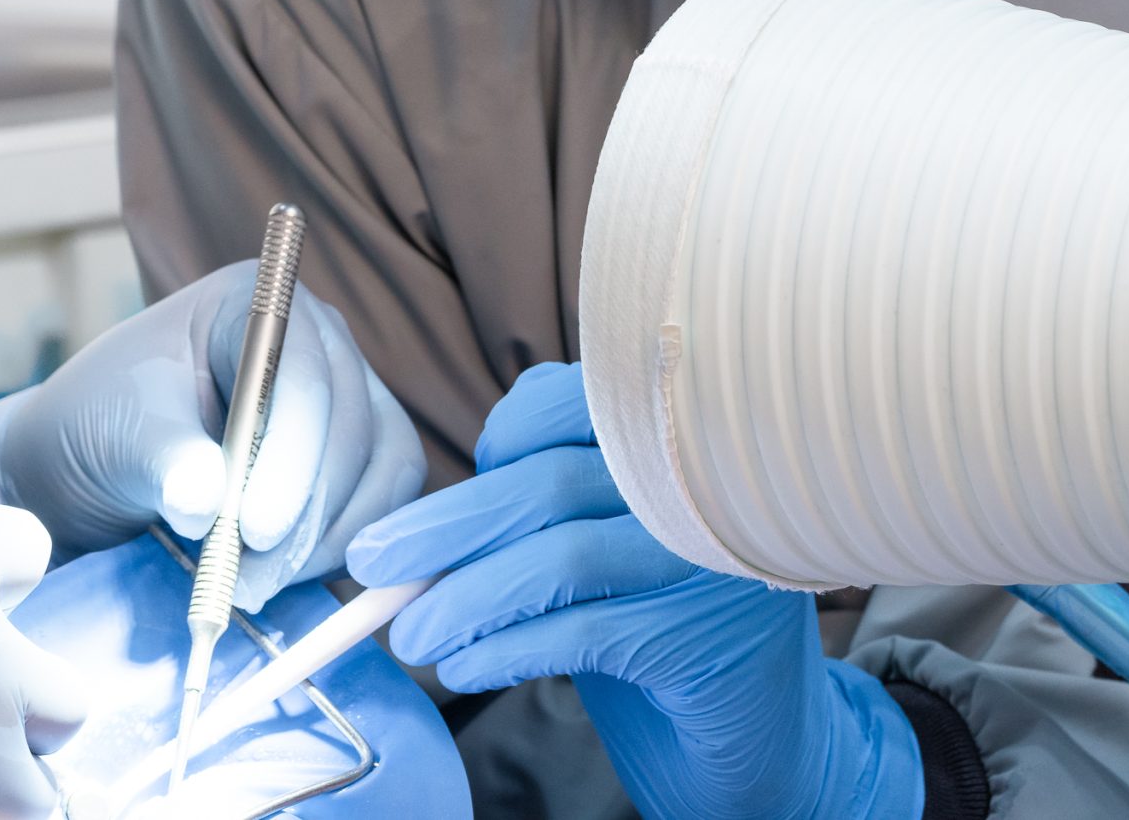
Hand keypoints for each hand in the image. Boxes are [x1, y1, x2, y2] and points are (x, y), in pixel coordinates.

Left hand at [0, 261, 424, 609]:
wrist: (69, 479)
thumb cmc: (78, 433)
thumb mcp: (101, 432)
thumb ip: (155, 452)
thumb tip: (203, 490)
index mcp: (260, 305)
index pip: (303, 371)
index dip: (285, 451)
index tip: (245, 526)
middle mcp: (316, 345)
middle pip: (353, 429)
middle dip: (300, 512)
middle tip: (241, 578)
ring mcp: (345, 406)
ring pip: (380, 478)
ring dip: (323, 543)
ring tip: (249, 588)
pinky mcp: (352, 471)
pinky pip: (384, 513)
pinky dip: (349, 555)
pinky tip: (297, 588)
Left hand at [346, 363, 920, 819]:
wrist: (757, 728)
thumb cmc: (654, 615)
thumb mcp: (594, 536)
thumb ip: (527, 507)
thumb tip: (406, 533)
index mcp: (669, 429)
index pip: (559, 399)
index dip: (487, 444)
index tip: (436, 501)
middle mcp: (701, 478)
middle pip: (547, 482)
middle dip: (444, 528)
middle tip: (371, 565)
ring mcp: (715, 554)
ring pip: (560, 558)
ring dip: (464, 599)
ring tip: (410, 636)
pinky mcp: (711, 633)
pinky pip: (584, 631)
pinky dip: (508, 648)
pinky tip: (464, 666)